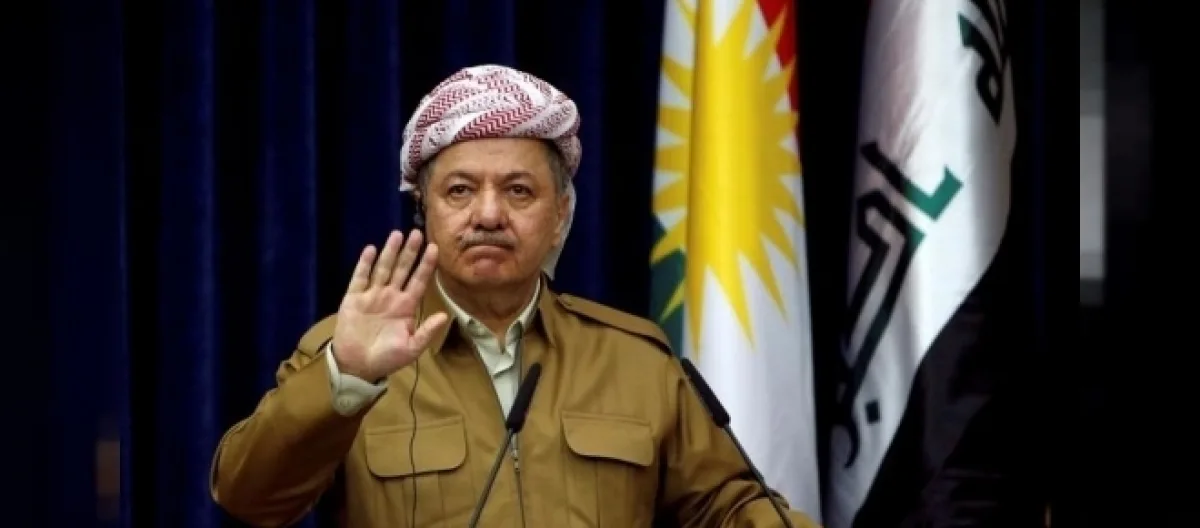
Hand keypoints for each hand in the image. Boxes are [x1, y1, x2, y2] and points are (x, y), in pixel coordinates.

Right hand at [331, 229, 449, 381]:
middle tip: (417, 233)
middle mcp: (391, 296)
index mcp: (406, 306)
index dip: (426, 265)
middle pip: (402, 269)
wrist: (358, 366)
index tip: (434, 248)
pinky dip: (365, 264)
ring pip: (383, 269)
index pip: (419, 281)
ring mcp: (372, 296)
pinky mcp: (354, 298)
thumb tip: (445, 316)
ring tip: (397, 234)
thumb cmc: (387, 358)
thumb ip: (427, 332)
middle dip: (410, 252)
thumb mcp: (411, 348)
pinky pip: (360, 278)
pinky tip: (371, 249)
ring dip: (390, 252)